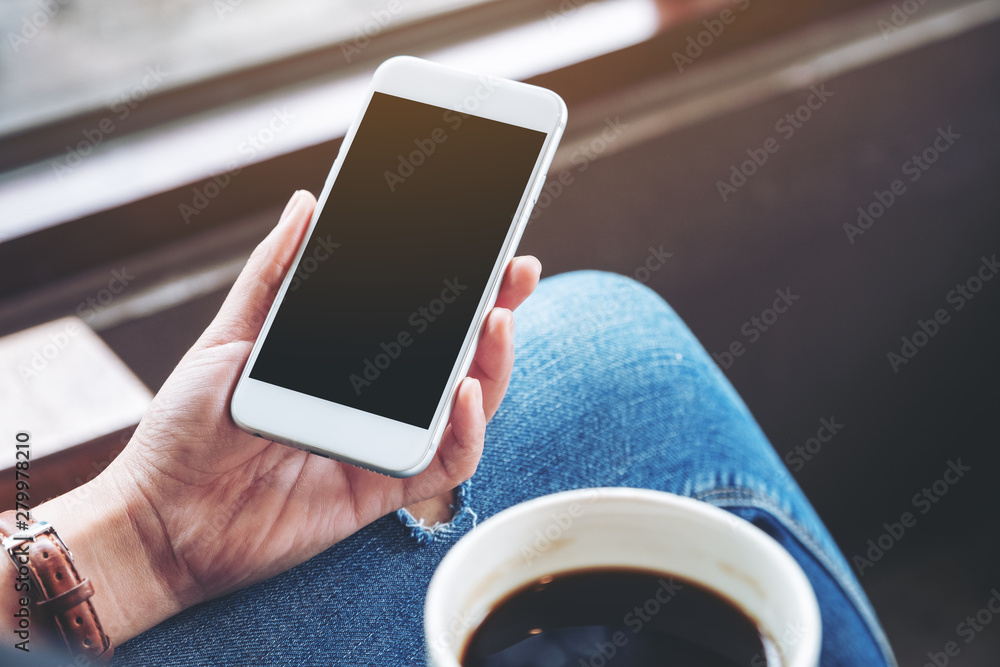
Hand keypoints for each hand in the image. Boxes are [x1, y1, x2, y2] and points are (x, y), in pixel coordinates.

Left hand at [32, 190, 541, 642]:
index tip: (488, 245)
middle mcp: (376, 397)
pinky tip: (462, 393)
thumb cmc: (188, 425)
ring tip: (496, 322)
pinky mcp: (386, 489)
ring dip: (493, 364)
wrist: (162, 513)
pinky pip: (447, 463)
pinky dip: (467, 431)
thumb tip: (308, 204)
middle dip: (498, 310)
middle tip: (517, 273)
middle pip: (457, 353)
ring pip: (468, 403)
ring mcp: (385, 441)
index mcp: (347, 358)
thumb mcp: (232, 335)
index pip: (420, 316)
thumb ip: (275, 272)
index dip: (461, 284)